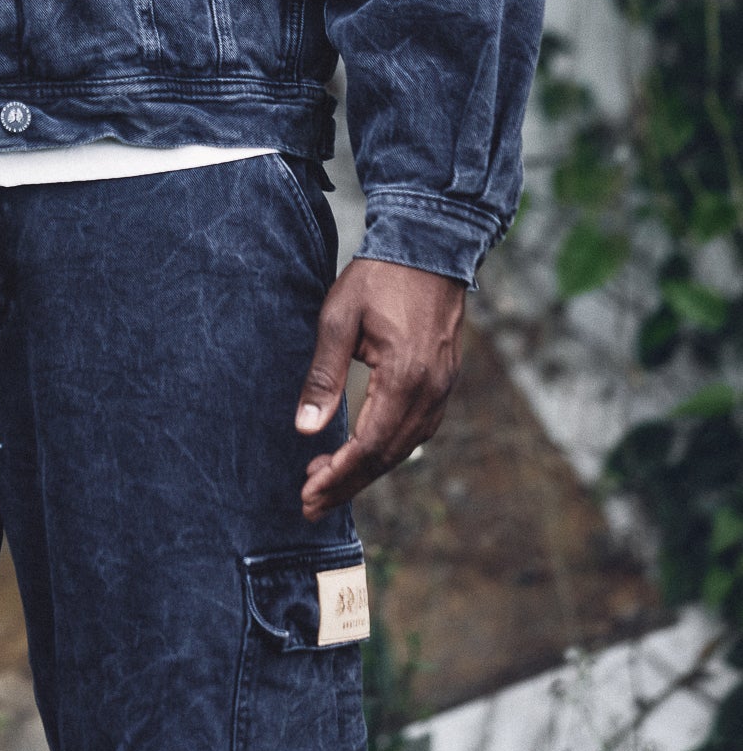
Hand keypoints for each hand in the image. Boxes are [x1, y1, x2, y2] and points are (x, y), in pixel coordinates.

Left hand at [294, 257, 464, 521]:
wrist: (428, 247)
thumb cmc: (378, 278)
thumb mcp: (338, 319)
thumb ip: (323, 377)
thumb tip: (306, 430)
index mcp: (404, 378)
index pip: (368, 447)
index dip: (337, 475)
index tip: (308, 493)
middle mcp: (430, 392)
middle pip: (387, 457)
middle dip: (347, 483)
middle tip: (311, 503)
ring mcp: (442, 389)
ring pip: (403, 448)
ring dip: (366, 470)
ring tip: (327, 480)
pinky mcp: (444, 383)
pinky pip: (415, 430)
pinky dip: (386, 449)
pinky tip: (361, 452)